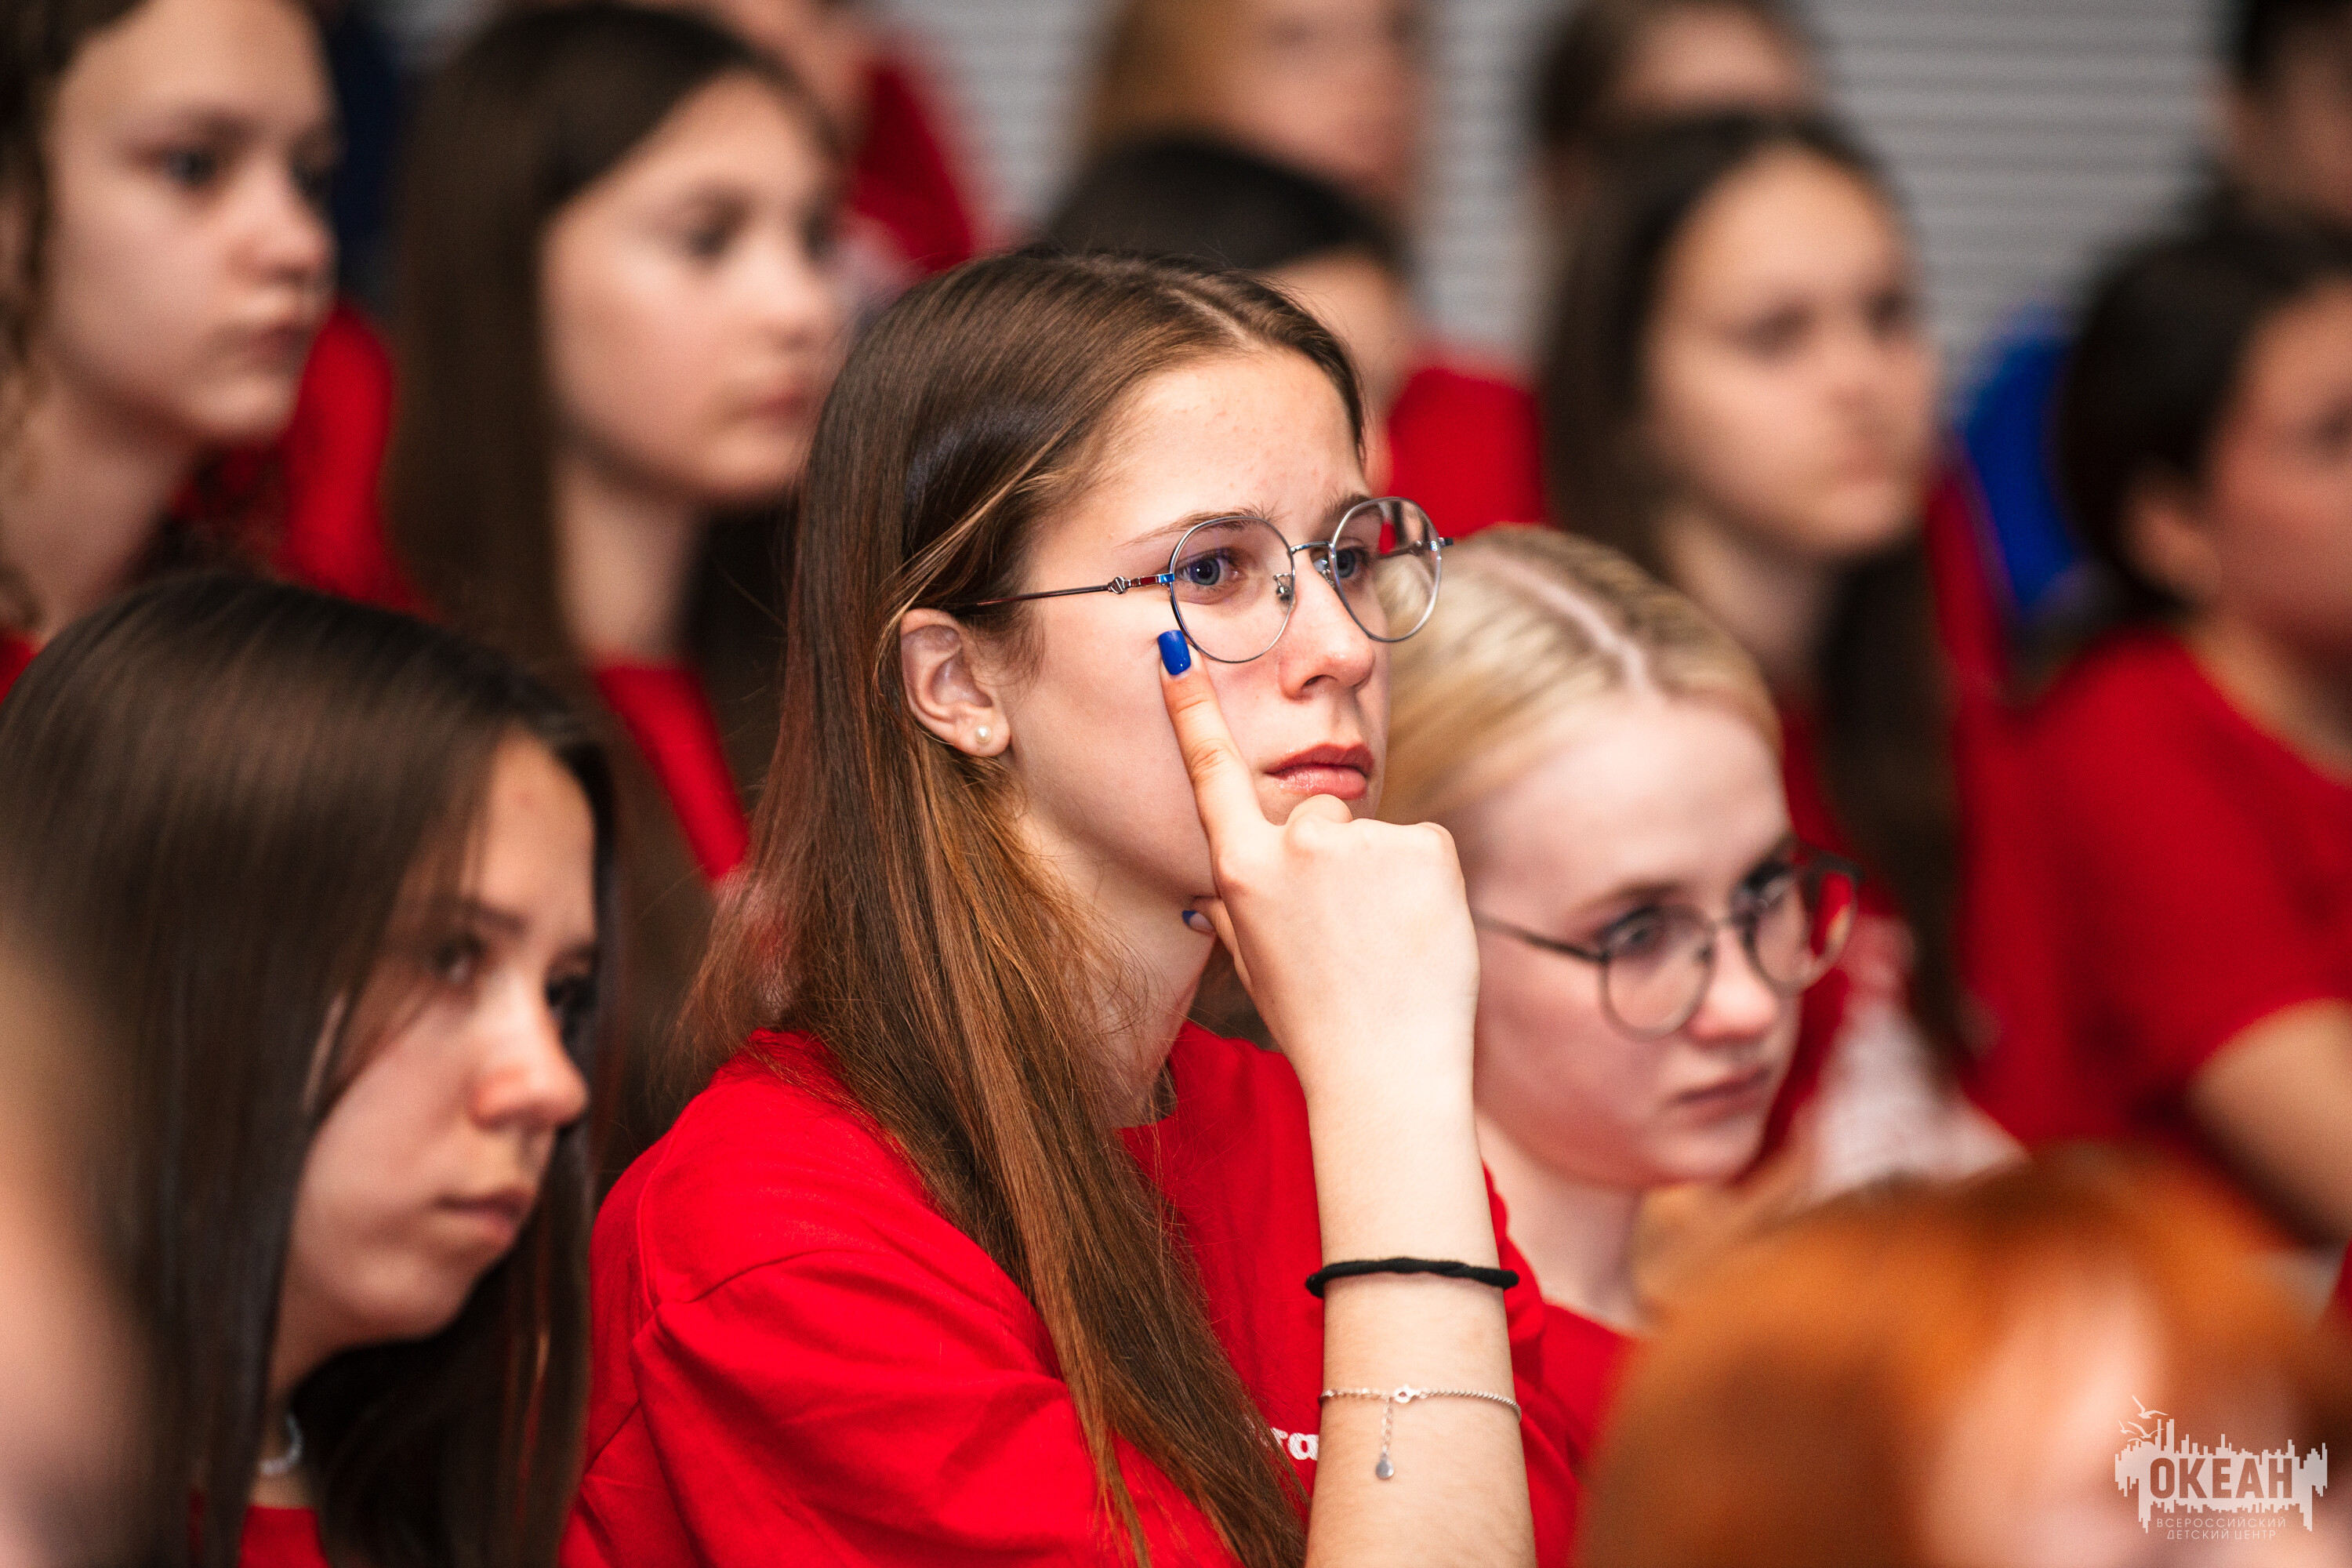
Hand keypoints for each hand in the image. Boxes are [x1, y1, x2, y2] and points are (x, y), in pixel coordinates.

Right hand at [1157, 636, 1477, 1109]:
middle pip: (1314, 815)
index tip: (1176, 649)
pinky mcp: (1421, 844)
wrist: (1385, 1072)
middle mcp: (1292, 845)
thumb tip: (1220, 887)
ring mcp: (1357, 842)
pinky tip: (1417, 934)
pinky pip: (1421, 848)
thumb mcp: (1255, 962)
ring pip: (1372, 838)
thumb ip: (1240, 908)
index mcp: (1241, 873)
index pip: (1210, 774)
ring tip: (1385, 946)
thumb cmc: (1317, 1025)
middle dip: (1334, 860)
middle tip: (1350, 936)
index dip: (1191, 709)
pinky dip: (1425, 886)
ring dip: (1383, 878)